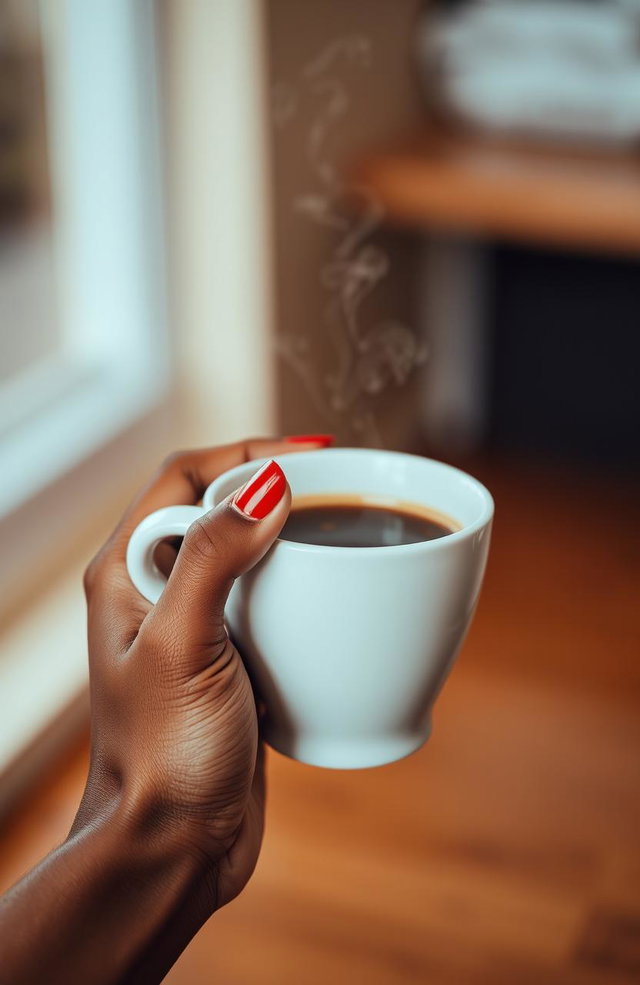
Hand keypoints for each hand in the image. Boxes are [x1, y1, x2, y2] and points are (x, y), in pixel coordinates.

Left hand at [74, 438, 300, 908]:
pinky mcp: (236, 661)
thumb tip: (266, 485)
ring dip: (299, 536)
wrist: (176, 847)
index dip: (248, 452)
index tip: (313, 454)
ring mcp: (200, 626)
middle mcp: (160, 591)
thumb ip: (216, 560)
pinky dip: (311, 588)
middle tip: (341, 487)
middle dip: (280, 487)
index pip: (186, 476)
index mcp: (129, 572)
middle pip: (223, 507)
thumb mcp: (185, 647)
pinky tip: (346, 597)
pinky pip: (276, 603)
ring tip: (349, 529)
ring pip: (254, 554)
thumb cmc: (164, 755)